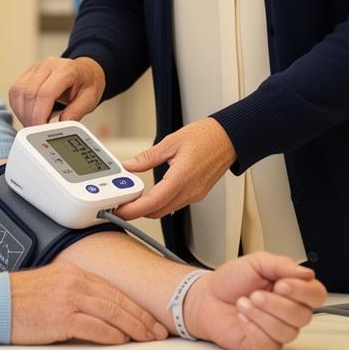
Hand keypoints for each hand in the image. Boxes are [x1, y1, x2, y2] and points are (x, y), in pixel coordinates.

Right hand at [8, 56, 104, 127]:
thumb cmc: (88, 83)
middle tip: (36, 132)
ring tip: (32, 125)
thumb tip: (61, 126)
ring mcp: (36, 68)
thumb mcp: (90, 99)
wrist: (86, 71)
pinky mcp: (28, 73)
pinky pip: (15, 90)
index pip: (46, 93)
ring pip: (18, 91)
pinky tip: (27, 115)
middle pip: (29, 92)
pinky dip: (18, 107)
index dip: (40, 114)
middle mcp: (49, 65)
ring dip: (22, 112)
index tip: (41, 129)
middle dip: (30, 117)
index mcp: (66, 70)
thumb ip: (76, 112)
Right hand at [10, 260, 168, 344]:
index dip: (134, 303)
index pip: (112, 288)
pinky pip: (94, 326)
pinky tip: (121, 340)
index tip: (149, 315)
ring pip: (111, 312)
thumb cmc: (19, 300)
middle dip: (141, 316)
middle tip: (158, 329)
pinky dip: (111, 334)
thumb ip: (76, 293)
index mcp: (73, 272)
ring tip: (147, 337)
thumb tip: (100, 310)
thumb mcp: (52, 286)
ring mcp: (67, 299)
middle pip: (117, 299)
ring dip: (133, 326)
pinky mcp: (60, 317)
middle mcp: (73, 282)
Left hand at [116, 119, 235, 219]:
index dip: (134, 210)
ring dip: (149, 208)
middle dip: (137, 212)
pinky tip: (152, 195)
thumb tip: (129, 166)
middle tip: (121, 204)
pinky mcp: (197, 194)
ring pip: (166, 210)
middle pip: (157, 211)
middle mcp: (190, 190)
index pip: (154, 202)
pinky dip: (161, 203)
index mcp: (182, 177)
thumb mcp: (171, 141)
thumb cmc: (205, 137)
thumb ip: (148, 157)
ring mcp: (195, 194)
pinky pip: (175, 204)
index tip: (120, 210)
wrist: (228, 138)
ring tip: (133, 198)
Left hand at [184, 252, 325, 349]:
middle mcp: (289, 312)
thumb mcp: (255, 262)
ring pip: (287, 331)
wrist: (207, 297)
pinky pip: (269, 343)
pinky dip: (252, 327)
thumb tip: (307, 273)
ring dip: (261, 315)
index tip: (281, 284)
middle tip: (255, 294)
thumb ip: (281, 265)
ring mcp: (277, 330)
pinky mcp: (264, 345)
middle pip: (303, 316)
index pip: (316, 294)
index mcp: (292, 289)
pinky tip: (242, 317)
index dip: (303, 291)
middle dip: (276, 304)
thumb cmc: (231, 280)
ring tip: (243, 303)